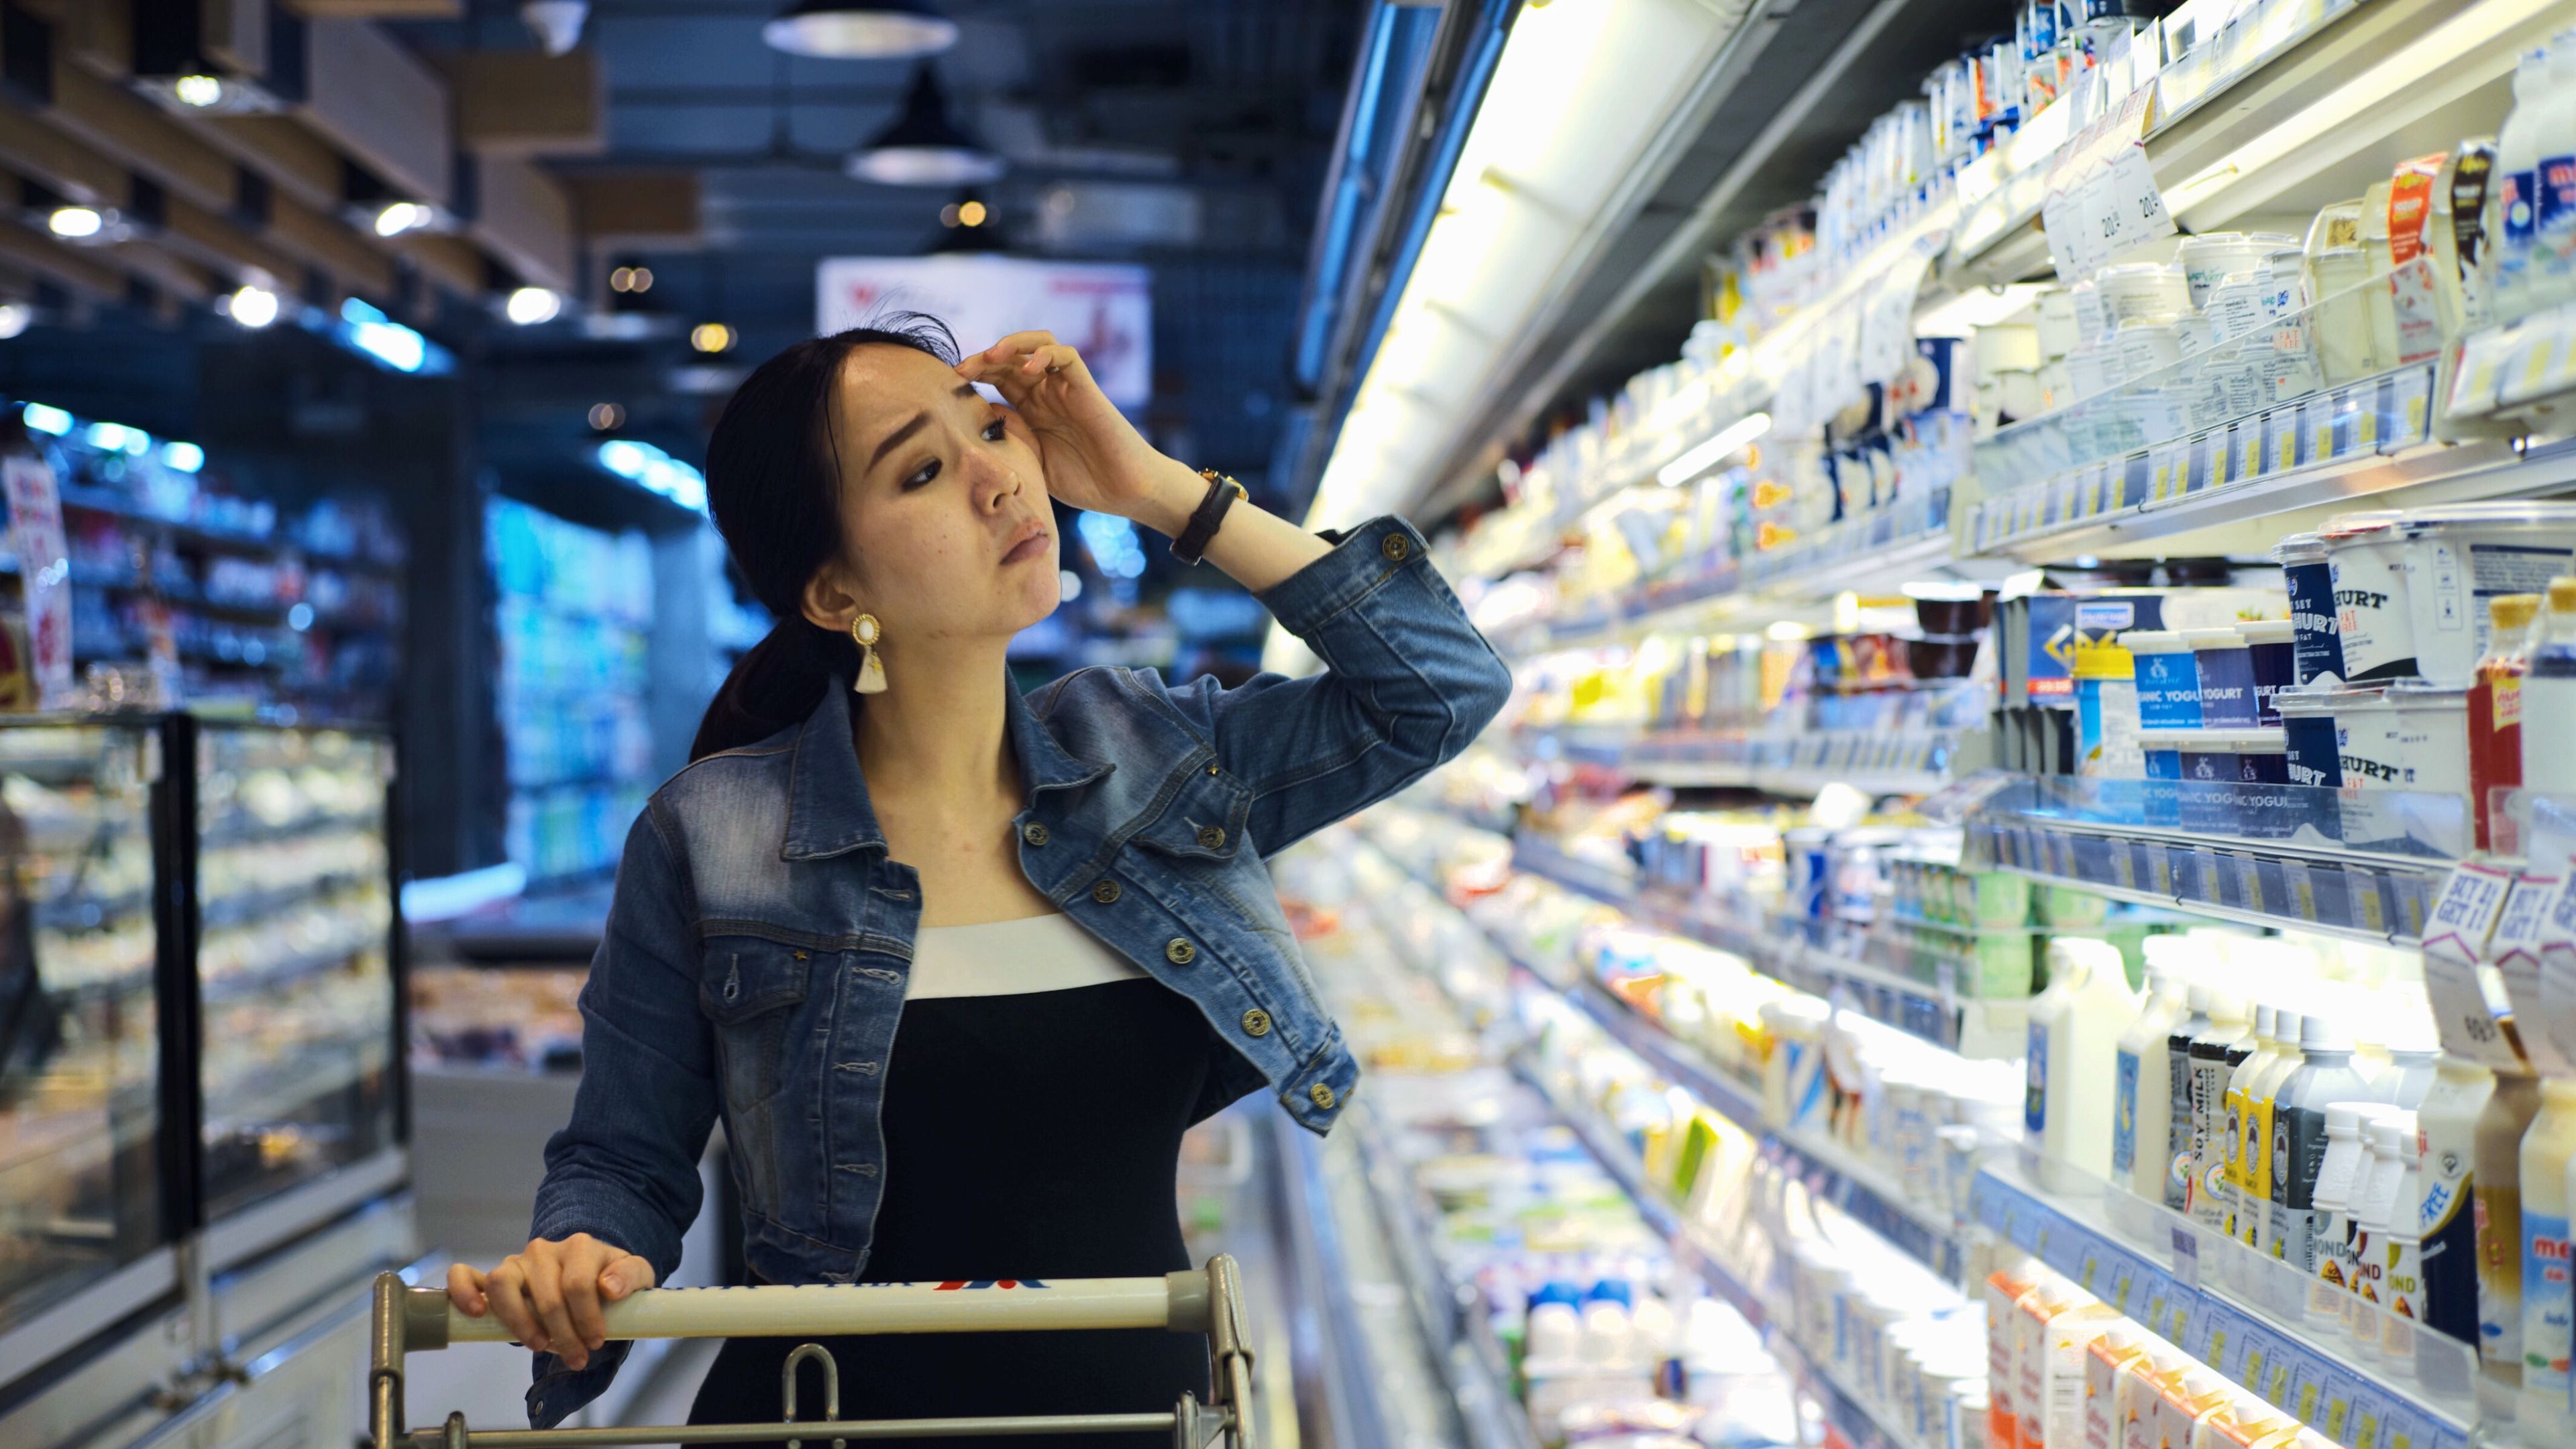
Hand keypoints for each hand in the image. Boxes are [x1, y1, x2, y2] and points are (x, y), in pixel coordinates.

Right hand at [447, 1233, 653, 1370]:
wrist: (591, 1272)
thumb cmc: (611, 1276)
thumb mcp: (635, 1274)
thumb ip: (630, 1275)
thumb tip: (609, 1288)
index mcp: (580, 1247)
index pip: (577, 1285)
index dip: (587, 1318)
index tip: (596, 1342)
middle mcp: (544, 1250)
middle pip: (546, 1295)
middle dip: (564, 1334)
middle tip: (577, 1358)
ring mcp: (516, 1263)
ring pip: (504, 1285)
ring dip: (521, 1322)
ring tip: (539, 1345)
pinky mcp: (495, 1277)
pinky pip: (465, 1275)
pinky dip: (464, 1291)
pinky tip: (477, 1312)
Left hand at [956, 332, 1199, 533]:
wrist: (1124, 491)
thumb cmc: (1084, 481)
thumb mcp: (1033, 460)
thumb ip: (1012, 434)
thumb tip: (982, 411)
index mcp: (1032, 409)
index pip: (998, 378)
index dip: (974, 375)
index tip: (950, 384)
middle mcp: (1047, 393)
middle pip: (1011, 358)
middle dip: (983, 359)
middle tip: (960, 370)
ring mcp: (1066, 388)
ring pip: (1038, 345)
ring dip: (1012, 344)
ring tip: (992, 356)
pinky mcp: (1086, 388)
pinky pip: (1066, 356)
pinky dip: (1045, 353)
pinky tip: (1027, 368)